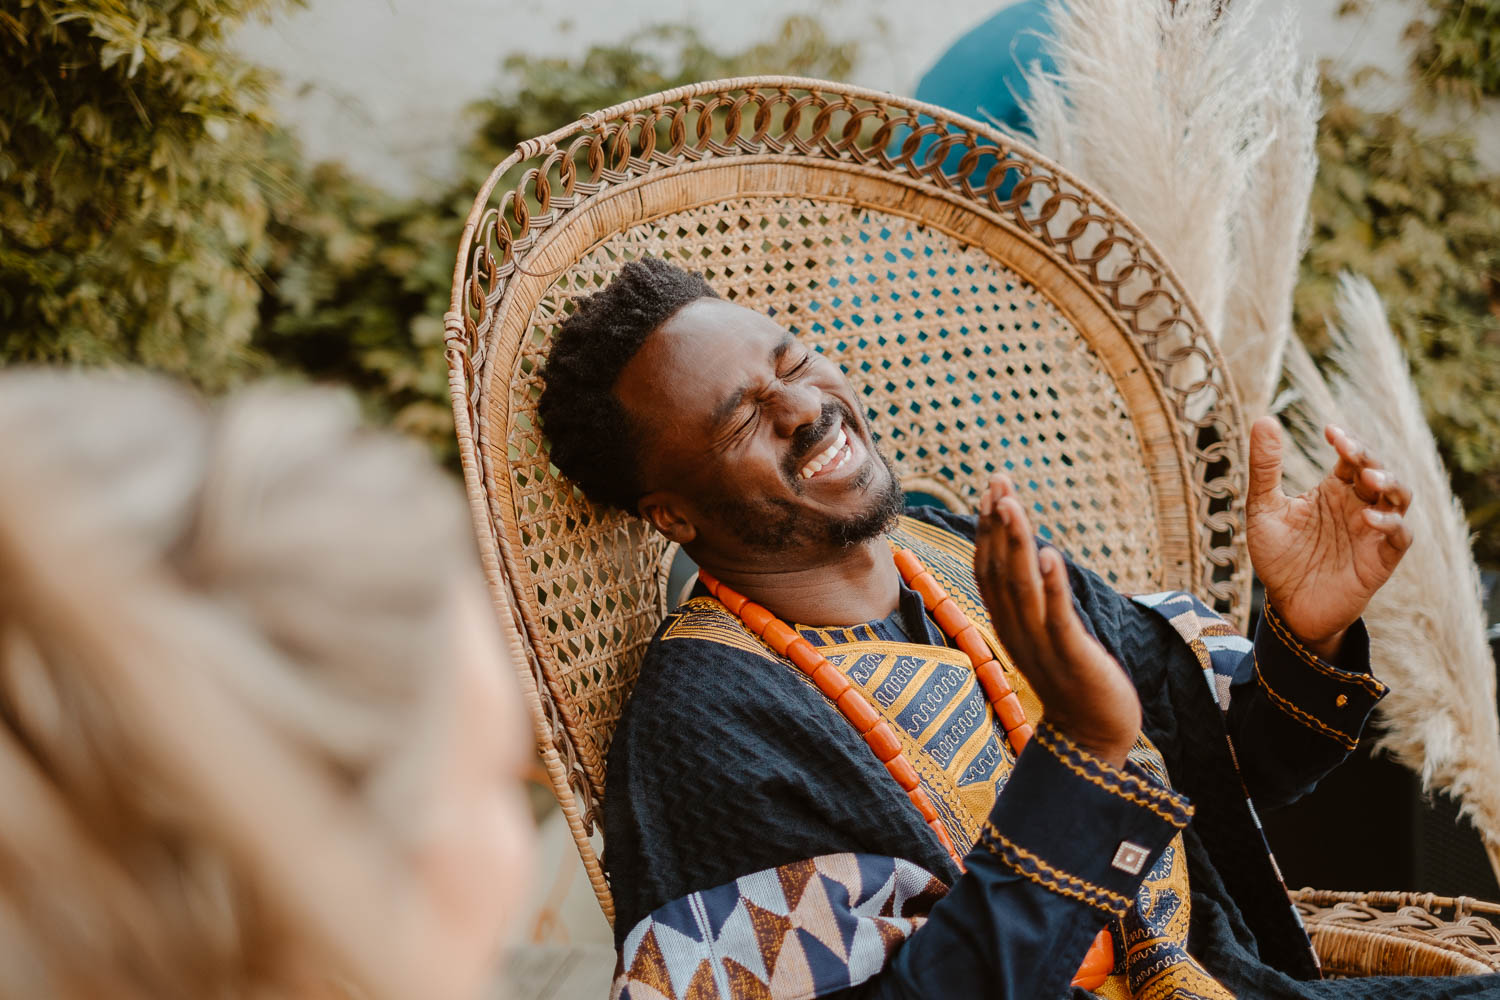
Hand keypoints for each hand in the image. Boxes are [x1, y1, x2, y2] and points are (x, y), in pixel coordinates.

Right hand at [974, 474, 1140, 767]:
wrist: (1091, 738)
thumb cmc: (1074, 681)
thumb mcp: (1048, 634)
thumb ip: (1037, 600)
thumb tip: (1037, 556)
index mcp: (1008, 625)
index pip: (988, 569)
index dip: (988, 529)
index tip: (992, 489)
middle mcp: (1016, 632)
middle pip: (998, 572)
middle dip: (997, 525)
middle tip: (999, 483)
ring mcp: (1041, 647)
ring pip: (1021, 589)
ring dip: (1017, 544)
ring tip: (1013, 506)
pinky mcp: (1071, 660)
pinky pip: (1057, 619)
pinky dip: (1051, 586)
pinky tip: (1051, 555)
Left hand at [1247, 417, 1412, 658]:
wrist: (1287, 605)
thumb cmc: (1278, 555)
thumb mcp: (1264, 509)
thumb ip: (1265, 468)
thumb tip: (1264, 420)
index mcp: (1334, 489)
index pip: (1351, 456)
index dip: (1347, 441)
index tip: (1330, 432)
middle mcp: (1358, 505)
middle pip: (1378, 470)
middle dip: (1368, 457)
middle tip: (1349, 450)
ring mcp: (1373, 531)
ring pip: (1400, 497)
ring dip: (1390, 484)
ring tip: (1369, 479)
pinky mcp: (1381, 559)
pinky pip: (1399, 536)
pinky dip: (1390, 524)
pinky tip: (1368, 520)